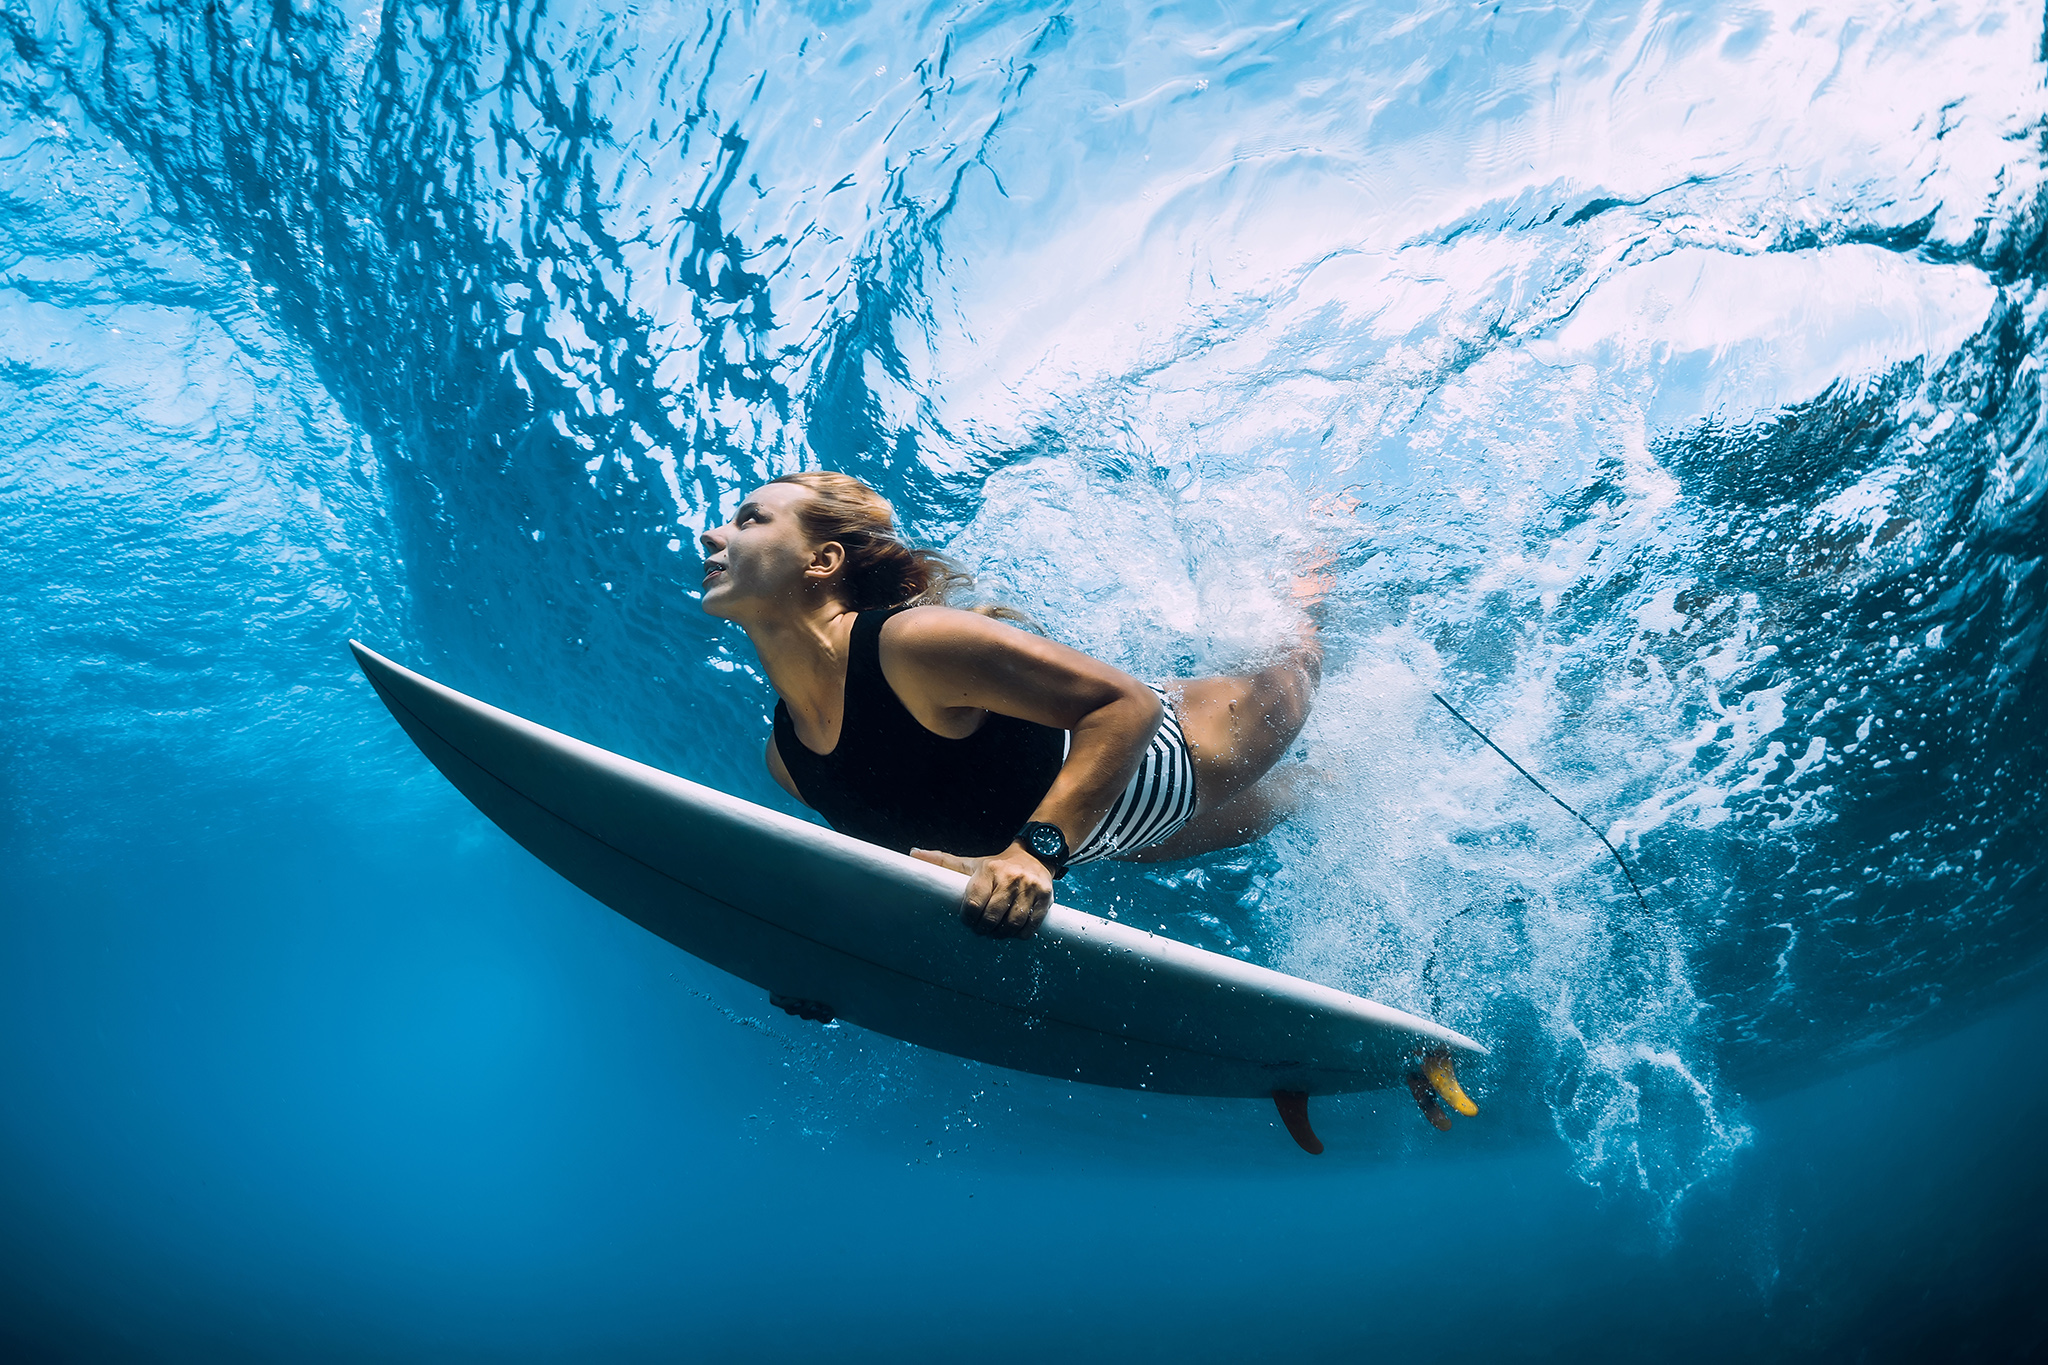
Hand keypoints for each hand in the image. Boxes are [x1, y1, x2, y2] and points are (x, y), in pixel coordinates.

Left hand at [909, 842, 1054, 937]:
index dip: (967, 918)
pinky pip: (1030, 926)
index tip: (966, 920)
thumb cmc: (996, 866)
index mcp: (989, 870)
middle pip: (992, 916)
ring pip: (1012, 924)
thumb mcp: (971, 863)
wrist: (1035, 856)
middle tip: (980, 929)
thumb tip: (913, 854)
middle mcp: (1011, 878)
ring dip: (1001, 934)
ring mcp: (1030, 888)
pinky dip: (1020, 934)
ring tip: (995, 931)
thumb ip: (943, 862)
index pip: (973, 903)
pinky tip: (1013, 930)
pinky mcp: (1046, 899)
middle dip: (983, 928)